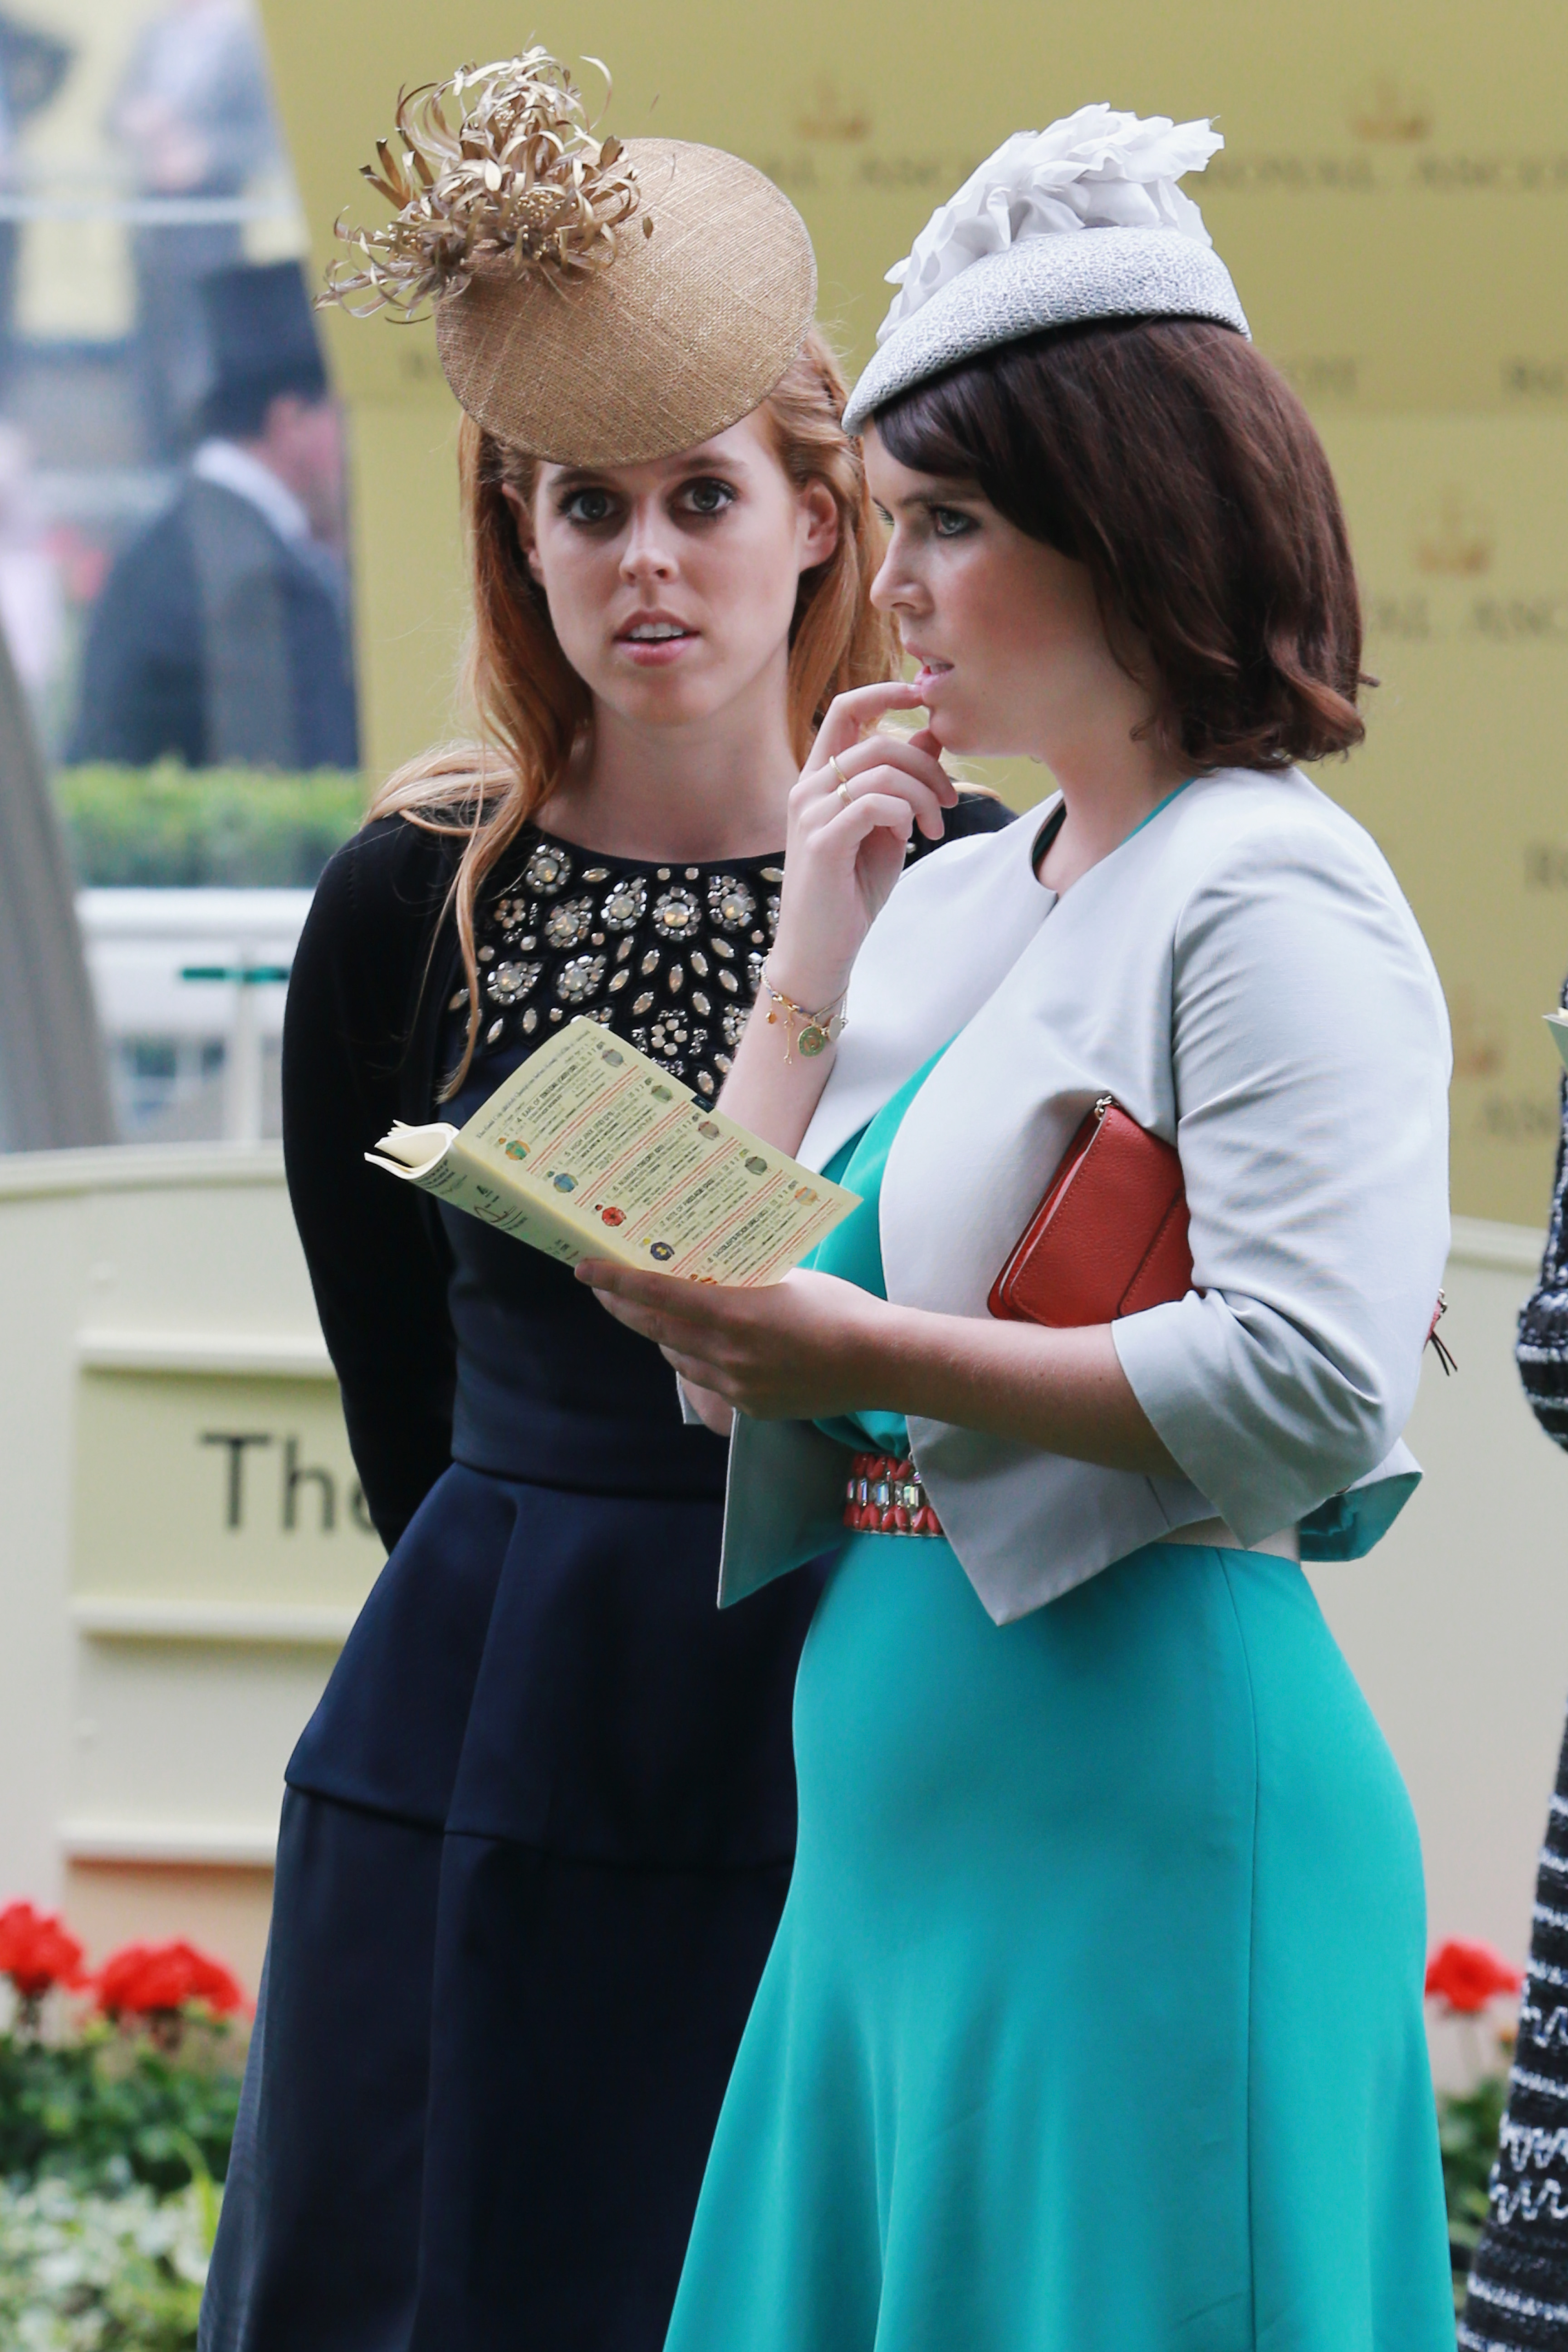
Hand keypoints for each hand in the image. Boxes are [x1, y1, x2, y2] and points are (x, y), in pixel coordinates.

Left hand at [577, 1261, 898, 1420]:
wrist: (880, 1362)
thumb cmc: (840, 1309)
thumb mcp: (786, 1278)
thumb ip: (743, 1280)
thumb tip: (710, 1272)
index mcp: (735, 1312)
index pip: (658, 1293)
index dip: (616, 1281)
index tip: (585, 1269)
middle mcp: (727, 1352)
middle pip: (656, 1328)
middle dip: (622, 1307)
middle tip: (600, 1289)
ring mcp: (737, 1384)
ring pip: (677, 1357)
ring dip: (660, 1334)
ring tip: (650, 1314)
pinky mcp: (751, 1407)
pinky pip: (708, 1381)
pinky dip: (696, 1360)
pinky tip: (703, 1347)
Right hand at [767, 680, 957, 1009]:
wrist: (821, 949)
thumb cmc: (851, 890)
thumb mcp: (887, 827)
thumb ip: (903, 781)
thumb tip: (930, 733)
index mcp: (820, 778)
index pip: (847, 711)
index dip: (886, 692)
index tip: (923, 695)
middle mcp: (808, 788)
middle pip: (879, 743)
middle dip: (928, 767)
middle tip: (949, 802)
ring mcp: (811, 813)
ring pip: (881, 771)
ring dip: (922, 795)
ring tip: (934, 828)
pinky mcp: (821, 840)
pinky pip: (874, 803)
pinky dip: (904, 814)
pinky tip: (912, 839)